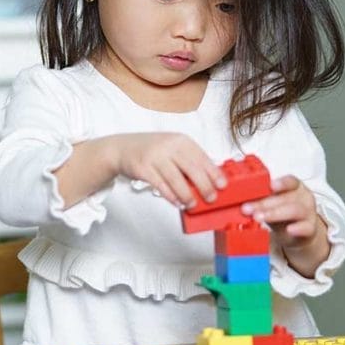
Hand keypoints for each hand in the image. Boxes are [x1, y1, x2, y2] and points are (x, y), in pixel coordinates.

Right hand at [112, 133, 227, 208]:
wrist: (121, 148)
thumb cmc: (151, 150)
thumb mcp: (172, 148)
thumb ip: (189, 160)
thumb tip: (209, 178)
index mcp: (180, 140)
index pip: (202, 157)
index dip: (214, 173)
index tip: (222, 185)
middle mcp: (168, 146)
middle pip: (191, 168)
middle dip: (204, 186)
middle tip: (211, 198)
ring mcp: (154, 156)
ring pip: (176, 179)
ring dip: (186, 195)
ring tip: (192, 204)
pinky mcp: (143, 168)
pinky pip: (160, 185)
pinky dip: (170, 195)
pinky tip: (177, 202)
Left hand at [241, 175, 330, 275]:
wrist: (297, 233)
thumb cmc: (281, 214)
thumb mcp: (271, 203)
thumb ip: (260, 199)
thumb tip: (236, 200)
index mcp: (294, 187)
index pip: (290, 181)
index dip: (281, 183)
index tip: (269, 186)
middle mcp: (303, 197)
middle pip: (285, 197)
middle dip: (264, 203)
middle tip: (246, 208)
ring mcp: (308, 213)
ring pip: (294, 210)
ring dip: (274, 214)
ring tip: (258, 218)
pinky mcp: (310, 228)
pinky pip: (306, 228)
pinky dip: (298, 228)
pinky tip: (289, 230)